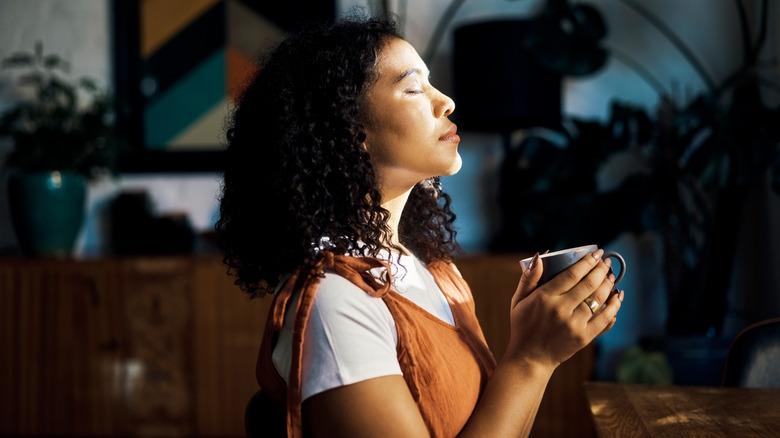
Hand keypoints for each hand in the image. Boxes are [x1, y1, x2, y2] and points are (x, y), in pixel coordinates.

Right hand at [504, 250, 623, 368]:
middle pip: (588, 284)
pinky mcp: (583, 337)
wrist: (530, 358)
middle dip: (601, 270)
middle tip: (606, 262)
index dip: (587, 262)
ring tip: (612, 276)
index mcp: (544, 298)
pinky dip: (614, 306)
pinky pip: (604, 319)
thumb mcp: (518, 301)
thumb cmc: (523, 326)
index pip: (571, 274)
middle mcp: (560, 310)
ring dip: (608, 285)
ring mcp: (573, 324)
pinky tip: (617, 297)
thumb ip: (528, 278)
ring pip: (598, 299)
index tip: (596, 253)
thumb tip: (539, 257)